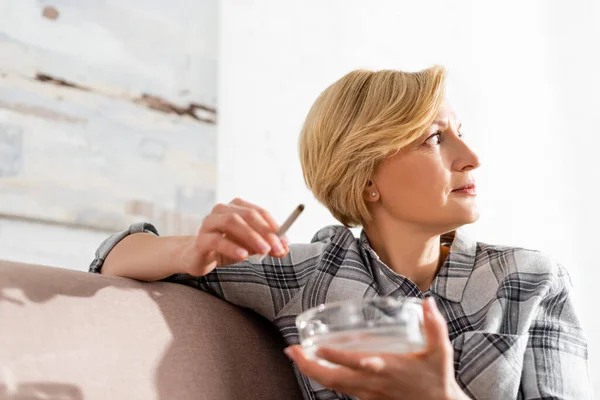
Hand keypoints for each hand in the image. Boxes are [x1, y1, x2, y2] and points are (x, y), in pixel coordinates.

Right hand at [181, 198, 288, 275]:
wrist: (198, 257)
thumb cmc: (226, 248)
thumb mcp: (250, 247)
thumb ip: (267, 246)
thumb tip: (285, 249)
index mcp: (236, 207)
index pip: (259, 212)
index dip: (274, 226)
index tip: (285, 241)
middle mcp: (222, 210)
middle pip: (247, 215)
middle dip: (265, 232)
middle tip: (278, 248)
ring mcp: (209, 222)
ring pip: (232, 222)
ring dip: (251, 236)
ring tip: (264, 251)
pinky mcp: (201, 239)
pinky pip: (216, 240)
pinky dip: (232, 247)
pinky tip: (243, 255)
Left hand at [285, 298, 468, 399]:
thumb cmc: (437, 379)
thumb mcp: (441, 352)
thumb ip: (435, 326)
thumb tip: (429, 302)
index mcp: (387, 368)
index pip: (356, 363)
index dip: (336, 356)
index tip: (318, 346)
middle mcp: (372, 382)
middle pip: (333, 379)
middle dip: (309, 366)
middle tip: (292, 350)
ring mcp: (367, 392)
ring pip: (332, 385)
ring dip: (311, 371)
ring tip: (296, 355)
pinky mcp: (366, 397)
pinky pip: (339, 388)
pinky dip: (323, 377)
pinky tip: (315, 365)